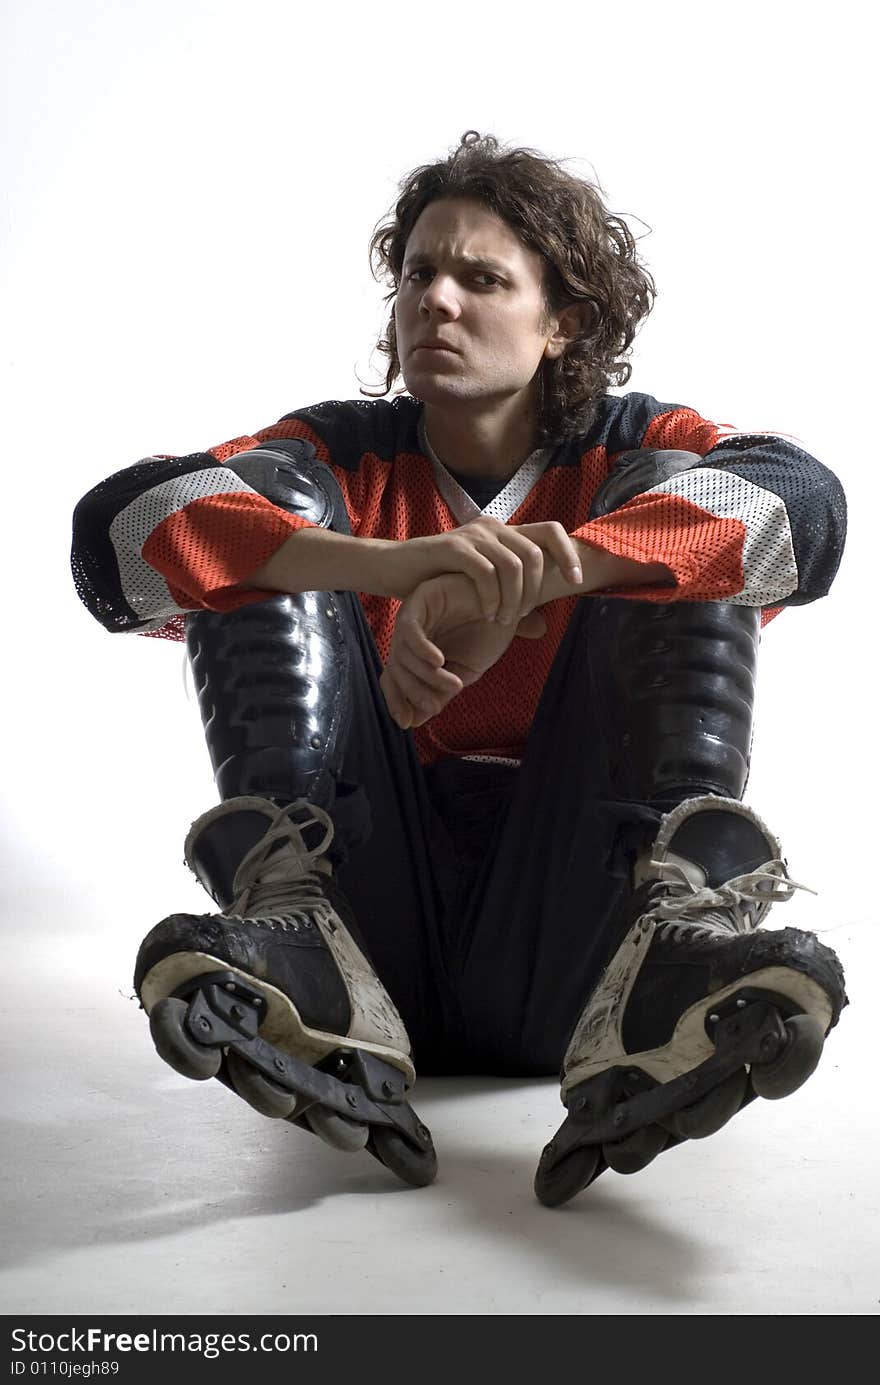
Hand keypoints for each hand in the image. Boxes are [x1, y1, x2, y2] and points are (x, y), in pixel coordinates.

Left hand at [380, 573, 547, 728]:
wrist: (512, 603)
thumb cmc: (489, 634)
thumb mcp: (464, 672)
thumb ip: (440, 692)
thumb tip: (414, 721)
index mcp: (417, 651)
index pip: (395, 679)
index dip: (397, 701)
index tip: (408, 723)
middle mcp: (411, 634)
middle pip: (396, 668)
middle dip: (413, 692)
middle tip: (435, 706)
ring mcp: (414, 614)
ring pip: (402, 652)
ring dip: (425, 675)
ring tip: (452, 683)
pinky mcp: (422, 597)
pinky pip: (410, 628)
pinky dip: (421, 648)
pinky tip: (439, 661)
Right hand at [391, 518, 582, 624]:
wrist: (396, 570)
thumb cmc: (439, 582)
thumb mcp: (482, 592)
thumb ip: (510, 604)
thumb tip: (543, 626)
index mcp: (504, 533)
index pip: (551, 531)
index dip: (569, 554)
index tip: (576, 582)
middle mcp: (493, 527)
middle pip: (535, 552)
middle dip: (535, 589)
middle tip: (523, 615)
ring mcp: (474, 535)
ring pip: (514, 565)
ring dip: (514, 599)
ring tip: (503, 620)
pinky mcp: (454, 547)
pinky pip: (486, 573)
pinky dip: (491, 598)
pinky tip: (486, 613)